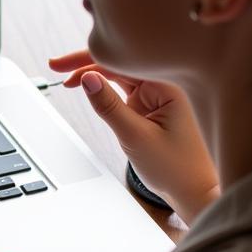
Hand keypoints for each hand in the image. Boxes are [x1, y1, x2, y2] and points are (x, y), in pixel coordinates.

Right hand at [49, 49, 218, 224]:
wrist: (196, 192)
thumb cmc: (176, 168)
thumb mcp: (135, 136)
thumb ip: (108, 106)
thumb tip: (86, 78)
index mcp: (169, 85)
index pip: (122, 62)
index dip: (88, 60)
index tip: (60, 66)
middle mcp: (165, 84)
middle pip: (119, 63)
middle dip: (87, 63)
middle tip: (55, 67)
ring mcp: (158, 94)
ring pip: (120, 75)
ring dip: (94, 75)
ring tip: (67, 79)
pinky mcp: (152, 105)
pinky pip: (125, 88)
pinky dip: (106, 88)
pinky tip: (89, 87)